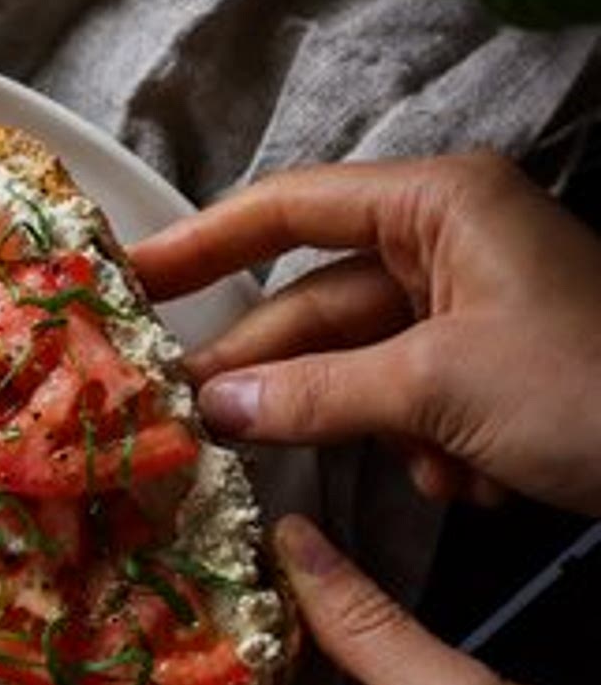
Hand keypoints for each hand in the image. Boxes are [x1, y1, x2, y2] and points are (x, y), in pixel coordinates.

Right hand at [132, 153, 600, 514]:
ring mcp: (460, 315)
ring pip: (356, 371)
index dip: (202, 241)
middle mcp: (440, 248)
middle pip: (314, 306)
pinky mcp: (476, 374)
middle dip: (273, 373)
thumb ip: (312, 393)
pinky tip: (467, 478)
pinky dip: (417, 450)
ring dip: (370, 429)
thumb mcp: (440, 385)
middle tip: (190, 417)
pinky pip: (400, 406)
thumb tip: (207, 410)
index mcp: (435, 206)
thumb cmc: (591, 384)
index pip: (288, 209)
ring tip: (412, 465)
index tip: (131, 278)